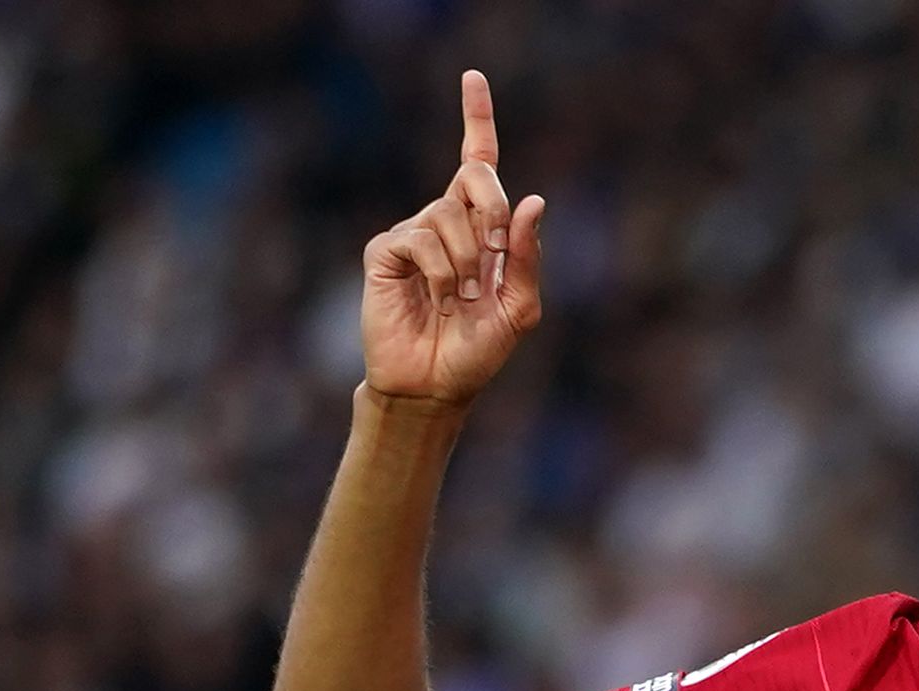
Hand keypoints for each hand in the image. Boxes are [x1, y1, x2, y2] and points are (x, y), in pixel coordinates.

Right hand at [360, 70, 545, 406]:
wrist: (436, 384)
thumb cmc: (478, 349)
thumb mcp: (520, 307)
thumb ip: (527, 257)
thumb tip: (533, 200)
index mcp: (481, 228)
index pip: (478, 161)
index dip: (476, 118)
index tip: (473, 77)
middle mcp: (445, 221)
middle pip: (475, 176)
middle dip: (495, 211)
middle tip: (496, 256)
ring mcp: (413, 233)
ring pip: (450, 215)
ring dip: (469, 262)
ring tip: (463, 299)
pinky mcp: (385, 250)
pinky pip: (421, 239)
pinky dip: (442, 272)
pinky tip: (440, 299)